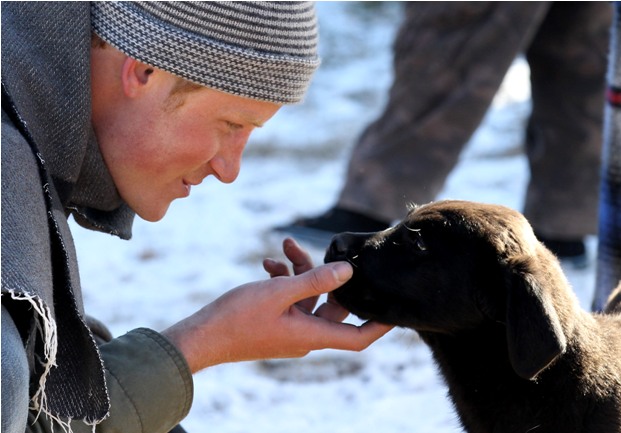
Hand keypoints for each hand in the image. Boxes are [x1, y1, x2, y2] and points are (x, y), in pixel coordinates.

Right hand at [162, 238, 392, 372]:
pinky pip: (291, 298)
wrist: (201, 336)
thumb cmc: (237, 318)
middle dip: (328, 274)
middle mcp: (305, 334)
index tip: (395, 308)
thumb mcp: (279, 293)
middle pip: (332, 305)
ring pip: (309, 295)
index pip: (358, 337)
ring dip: (300, 271)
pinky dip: (285, 280)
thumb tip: (348, 271)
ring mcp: (290, 328)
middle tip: (324, 250)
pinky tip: (269, 264)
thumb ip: (315, 280)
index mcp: (311, 334)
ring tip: (285, 248)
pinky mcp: (276, 321)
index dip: (379, 324)